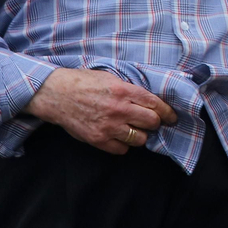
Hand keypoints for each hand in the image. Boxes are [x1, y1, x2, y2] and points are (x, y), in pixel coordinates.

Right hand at [26, 67, 178, 154]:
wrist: (56, 94)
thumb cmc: (83, 83)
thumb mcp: (110, 77)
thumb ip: (130, 89)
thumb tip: (150, 99)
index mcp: (124, 91)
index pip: (156, 105)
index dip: (167, 112)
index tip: (171, 117)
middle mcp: (119, 109)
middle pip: (152, 122)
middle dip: (155, 123)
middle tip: (151, 123)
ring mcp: (108, 126)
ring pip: (140, 139)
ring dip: (140, 135)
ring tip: (133, 129)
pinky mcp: (98, 139)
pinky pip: (122, 149)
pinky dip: (124, 145)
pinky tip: (119, 137)